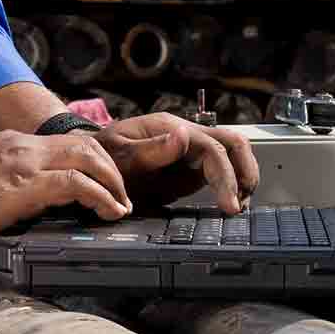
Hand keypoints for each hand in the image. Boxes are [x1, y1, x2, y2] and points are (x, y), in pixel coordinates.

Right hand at [0, 129, 131, 244]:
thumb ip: (1, 184)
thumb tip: (12, 205)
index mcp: (12, 144)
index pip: (63, 143)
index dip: (90, 160)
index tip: (100, 181)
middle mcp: (24, 145)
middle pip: (85, 144)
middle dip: (110, 168)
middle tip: (120, 194)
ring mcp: (27, 161)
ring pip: (89, 157)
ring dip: (112, 181)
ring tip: (120, 204)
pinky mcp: (28, 183)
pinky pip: (79, 183)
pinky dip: (102, 197)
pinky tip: (109, 212)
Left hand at [92, 114, 258, 213]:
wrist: (90, 163)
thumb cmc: (101, 156)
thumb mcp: (119, 155)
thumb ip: (150, 150)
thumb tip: (183, 137)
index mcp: (170, 128)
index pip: (211, 146)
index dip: (226, 175)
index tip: (229, 203)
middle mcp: (185, 135)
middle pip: (231, 143)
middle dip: (244, 172)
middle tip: (240, 204)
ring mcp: (190, 150)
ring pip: (231, 153)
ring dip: (242, 177)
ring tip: (238, 206)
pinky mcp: (190, 167)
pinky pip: (219, 170)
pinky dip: (230, 184)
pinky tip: (229, 203)